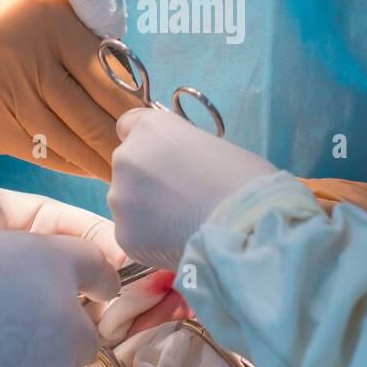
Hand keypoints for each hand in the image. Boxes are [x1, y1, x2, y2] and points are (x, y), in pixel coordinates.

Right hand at [0, 0, 134, 178]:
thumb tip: (135, 97)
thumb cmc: (15, 22)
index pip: (104, 78)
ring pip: (58, 143)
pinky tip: (83, 167)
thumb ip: (93, 48)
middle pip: (83, 117)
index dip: (132, 110)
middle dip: (117, 146)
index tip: (152, 129)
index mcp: (51, 25)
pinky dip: (62, 163)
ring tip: (119, 173)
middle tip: (143, 165)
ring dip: (93, 163)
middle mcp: (22, 60)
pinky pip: (31, 153)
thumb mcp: (56, 15)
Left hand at [108, 108, 277, 270]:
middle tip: (182, 197)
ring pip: (128, 203)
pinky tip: (178, 241)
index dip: (147, 143)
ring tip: (183, 224)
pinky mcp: (124, 234)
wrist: (245, 226)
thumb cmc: (244, 181)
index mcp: (151, 128)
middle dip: (148, 180)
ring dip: (147, 211)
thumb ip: (183, 151)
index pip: (128, 126)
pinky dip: (151, 239)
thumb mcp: (213, 146)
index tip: (161, 157)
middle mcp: (127, 157)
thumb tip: (179, 166)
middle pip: (129, 168)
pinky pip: (134, 234)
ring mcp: (121, 198)